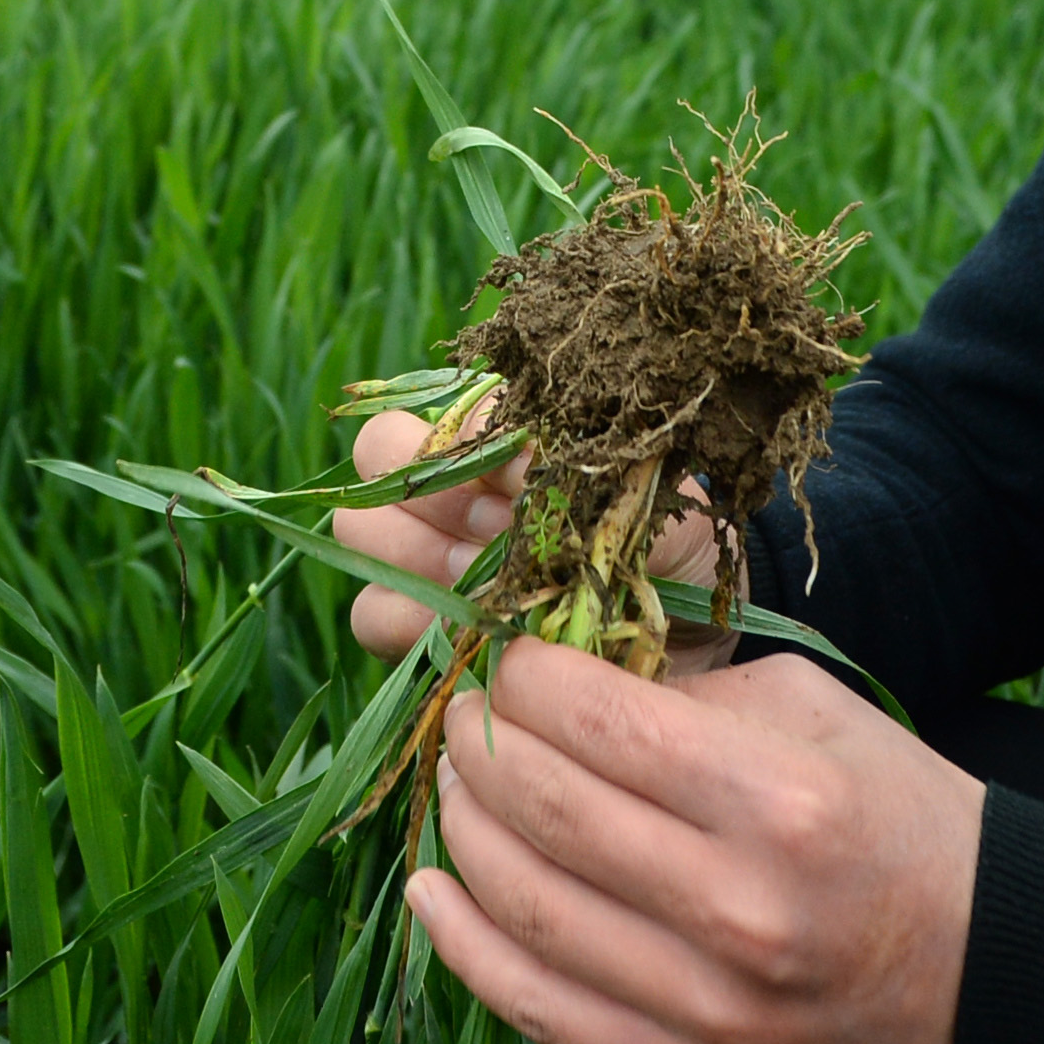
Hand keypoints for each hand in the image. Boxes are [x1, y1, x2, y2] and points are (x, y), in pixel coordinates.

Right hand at [332, 410, 716, 666]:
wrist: (683, 628)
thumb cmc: (663, 538)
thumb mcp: (640, 491)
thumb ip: (580, 466)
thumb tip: (522, 454)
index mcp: (498, 437)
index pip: (438, 412)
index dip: (471, 450)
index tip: (527, 485)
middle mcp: (450, 486)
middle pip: (375, 457)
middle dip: (430, 495)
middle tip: (495, 530)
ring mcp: (427, 555)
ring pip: (360, 534)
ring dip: (417, 558)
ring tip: (487, 586)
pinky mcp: (423, 627)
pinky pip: (372, 614)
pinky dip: (413, 624)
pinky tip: (473, 632)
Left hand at [408, 639, 982, 1043]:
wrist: (988, 959)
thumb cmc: (890, 808)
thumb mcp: (808, 707)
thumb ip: (680, 688)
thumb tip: (550, 677)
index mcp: (775, 800)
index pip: (595, 722)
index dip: (525, 678)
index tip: (508, 658)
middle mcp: (739, 911)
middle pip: (544, 811)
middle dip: (481, 742)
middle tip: (469, 713)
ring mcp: (712, 1011)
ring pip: (524, 908)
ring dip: (461, 829)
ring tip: (455, 785)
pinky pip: (541, 1012)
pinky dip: (463, 946)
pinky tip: (431, 888)